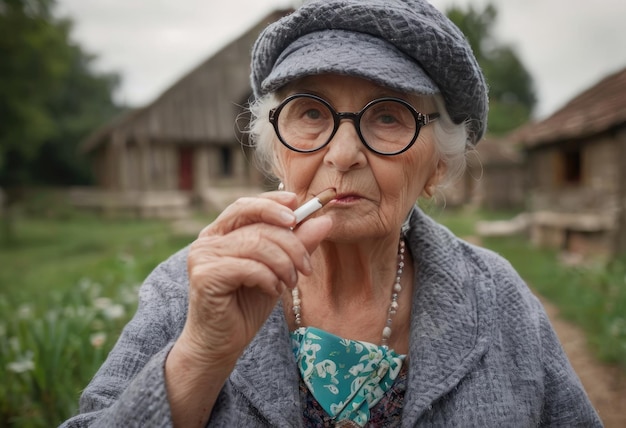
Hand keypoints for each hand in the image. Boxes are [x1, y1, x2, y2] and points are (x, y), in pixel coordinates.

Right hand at [178, 191, 331, 366]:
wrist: (221, 344)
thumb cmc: (246, 306)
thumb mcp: (278, 270)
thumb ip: (297, 244)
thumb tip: (325, 220)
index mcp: (221, 232)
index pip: (247, 205)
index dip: (273, 203)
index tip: (299, 206)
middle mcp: (208, 240)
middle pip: (258, 224)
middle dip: (292, 243)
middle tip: (306, 268)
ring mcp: (203, 256)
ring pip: (257, 244)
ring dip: (284, 264)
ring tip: (290, 283)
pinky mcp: (205, 275)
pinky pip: (250, 266)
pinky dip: (269, 278)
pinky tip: (273, 290)